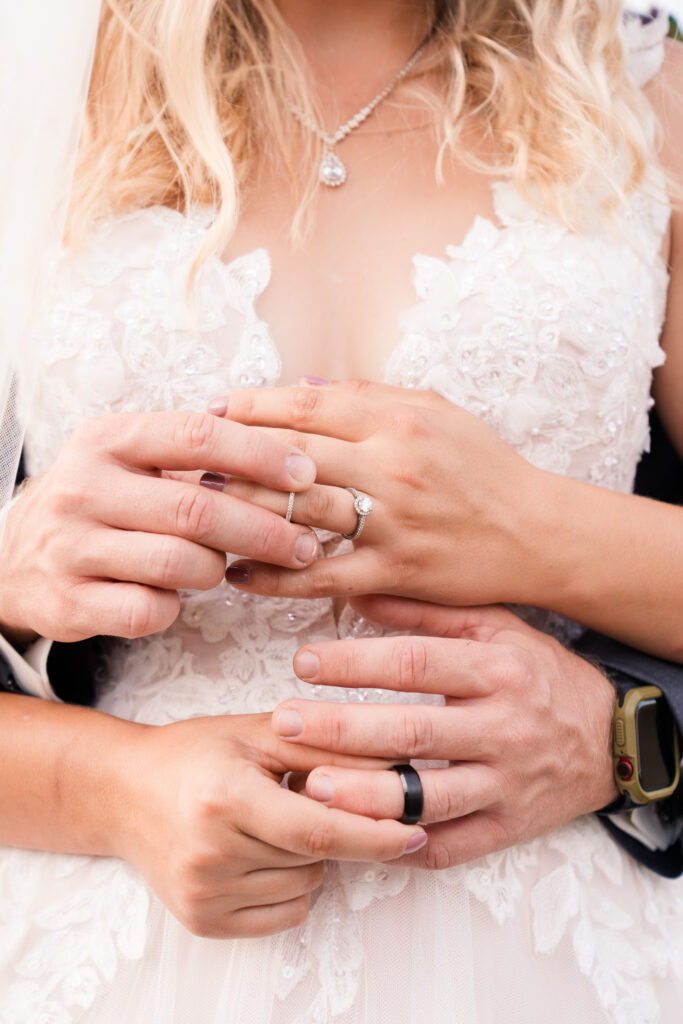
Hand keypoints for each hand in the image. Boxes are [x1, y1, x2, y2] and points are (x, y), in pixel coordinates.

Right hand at [0, 410, 319, 643]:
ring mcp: (71, 546)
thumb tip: (291, 455)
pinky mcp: (69, 602)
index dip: (260, 455)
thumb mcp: (129, 457)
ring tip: (228, 569)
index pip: (198, 435)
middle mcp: (84, 487)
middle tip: (306, 545)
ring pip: (178, 562)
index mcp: (108, 439)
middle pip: (197, 508)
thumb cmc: (100, 501)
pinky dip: (175, 607)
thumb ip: (194, 452)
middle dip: (265, 530)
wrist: (13, 557)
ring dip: (219, 570)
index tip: (306, 475)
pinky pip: (148, 610)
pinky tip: (174, 597)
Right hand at [118, 713, 426, 937]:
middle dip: (333, 830)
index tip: (414, 831)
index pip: (319, 830)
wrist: (125, 792)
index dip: (375, 834)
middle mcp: (210, 852)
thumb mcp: (258, 732)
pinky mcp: (202, 921)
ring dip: (309, 857)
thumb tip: (395, 766)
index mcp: (225, 798)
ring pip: (305, 886)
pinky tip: (261, 851)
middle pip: (317, 858)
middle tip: (301, 795)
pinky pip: (284, 913)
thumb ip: (326, 746)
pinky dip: (291, 884)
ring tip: (268, 819)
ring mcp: (203, 894)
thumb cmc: (196, 753)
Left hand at [214, 380, 550, 605]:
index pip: (306, 406)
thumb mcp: (437, 411)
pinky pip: (323, 576)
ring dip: (240, 511)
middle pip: (290, 455)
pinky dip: (275, 577)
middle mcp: (391, 465)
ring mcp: (392, 522)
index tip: (212, 413)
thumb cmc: (483, 467)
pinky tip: (238, 574)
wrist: (535, 531)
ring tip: (196, 512)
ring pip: (298, 512)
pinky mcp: (397, 571)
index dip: (250, 408)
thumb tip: (302, 386)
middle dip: (229, 455)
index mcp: (398, 419)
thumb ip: (369, 395)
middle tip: (184, 460)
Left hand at [271, 598, 617, 868]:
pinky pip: (451, 846)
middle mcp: (504, 727)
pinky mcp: (509, 828)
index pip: (417, 663)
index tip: (303, 663)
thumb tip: (357, 593)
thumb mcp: (496, 628)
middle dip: (342, 730)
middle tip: (284, 723)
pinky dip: (404, 847)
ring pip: (430, 797)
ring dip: (367, 796)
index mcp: (498, 670)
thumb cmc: (539, 674)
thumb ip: (427, 613)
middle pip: (413, 731)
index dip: (356, 663)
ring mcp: (507, 784)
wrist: (610, 739)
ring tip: (312, 786)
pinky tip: (359, 836)